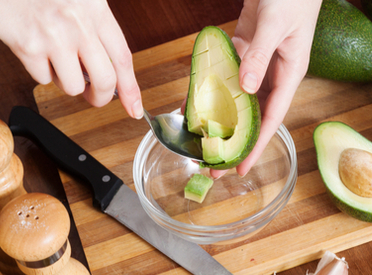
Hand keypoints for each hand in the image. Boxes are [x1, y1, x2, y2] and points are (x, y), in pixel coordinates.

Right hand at [0, 0, 142, 118]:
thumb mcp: (80, 2)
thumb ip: (96, 31)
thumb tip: (109, 70)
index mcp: (96, 9)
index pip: (123, 58)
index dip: (131, 89)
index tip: (134, 108)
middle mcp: (79, 23)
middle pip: (105, 81)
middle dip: (101, 97)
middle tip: (95, 96)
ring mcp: (54, 36)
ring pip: (73, 86)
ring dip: (65, 81)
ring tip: (57, 60)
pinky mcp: (28, 46)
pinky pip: (43, 79)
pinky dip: (41, 72)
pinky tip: (37, 51)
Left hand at [210, 0, 321, 177]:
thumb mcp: (276, 26)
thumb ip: (259, 56)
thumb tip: (244, 88)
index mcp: (288, 75)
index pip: (271, 119)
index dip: (256, 146)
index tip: (240, 167)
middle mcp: (270, 76)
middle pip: (251, 117)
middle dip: (233, 142)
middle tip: (213, 163)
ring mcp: (255, 67)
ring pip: (235, 101)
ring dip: (218, 120)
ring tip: (199, 140)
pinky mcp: (242, 55)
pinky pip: (224, 78)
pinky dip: (208, 89)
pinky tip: (193, 101)